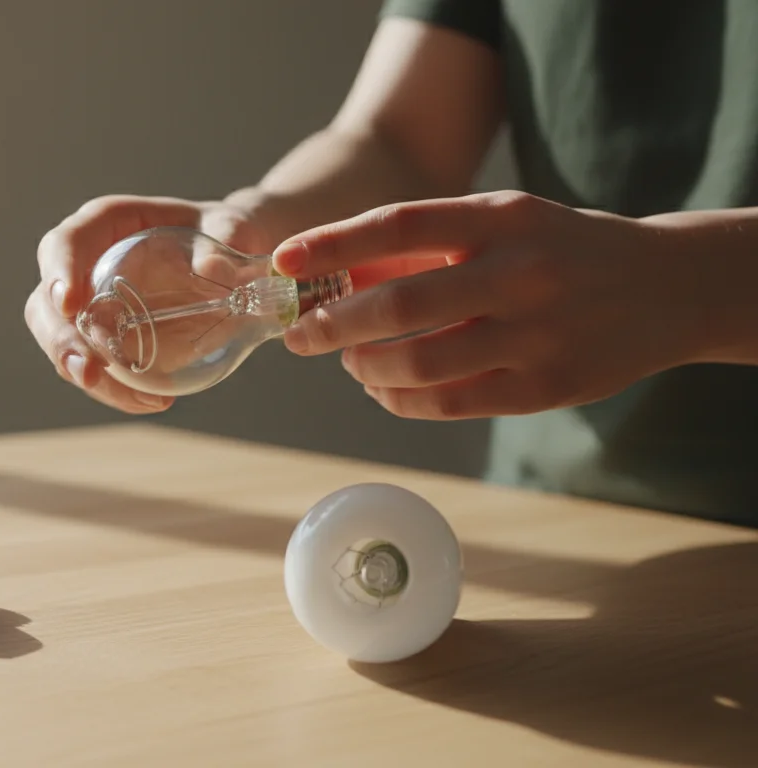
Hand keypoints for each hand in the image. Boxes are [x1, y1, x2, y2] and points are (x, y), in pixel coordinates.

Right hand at [27, 194, 280, 412]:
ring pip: (61, 342)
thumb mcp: (232, 226)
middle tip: (88, 372)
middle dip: (60, 342)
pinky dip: (114, 388)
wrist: (232, 260)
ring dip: (85, 375)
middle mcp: (86, 263)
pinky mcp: (105, 337)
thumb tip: (214, 270)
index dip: (58, 272)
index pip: (64, 242)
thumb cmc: (223, 232)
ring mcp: (90, 304)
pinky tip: (150, 401)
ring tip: (132, 398)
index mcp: (106, 224)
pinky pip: (93, 365)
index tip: (69, 304)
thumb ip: (226, 237)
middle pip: (45, 302)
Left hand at [270, 191, 699, 418]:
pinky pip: (448, 402)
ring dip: (364, 366)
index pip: (398, 224)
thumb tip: (336, 276)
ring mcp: (537, 332)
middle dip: (331, 324)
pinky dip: (400, 399)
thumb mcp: (504, 223)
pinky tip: (384, 389)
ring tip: (350, 361)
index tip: (282, 261)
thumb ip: (427, 247)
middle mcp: (520, 271)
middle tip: (299, 336)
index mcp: (502, 217)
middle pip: (398, 302)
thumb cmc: (559, 250)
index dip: (332, 244)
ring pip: (417, 362)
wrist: (667, 286)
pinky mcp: (546, 387)